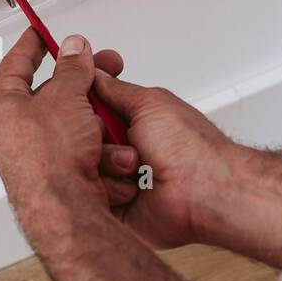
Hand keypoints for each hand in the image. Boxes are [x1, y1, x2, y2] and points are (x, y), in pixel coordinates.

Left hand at [0, 29, 123, 238]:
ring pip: (75, 123)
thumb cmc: (51, 160)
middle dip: (84, 88)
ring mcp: (37, 154)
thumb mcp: (67, 97)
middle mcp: (15, 131)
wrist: (66, 211)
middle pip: (54, 95)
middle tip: (101, 73)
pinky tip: (108, 155)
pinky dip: (100, 149)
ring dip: (97, 124)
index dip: (31, 45)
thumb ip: (73, 68)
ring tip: (106, 130)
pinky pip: (84, 149)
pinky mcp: (59, 174)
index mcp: (3, 106)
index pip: (15, 65)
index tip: (40, 33)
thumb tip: (74, 50)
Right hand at [91, 73, 242, 250]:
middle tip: (114, 135)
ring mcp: (119, 176)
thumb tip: (95, 75)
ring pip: (83, 166)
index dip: (82, 106)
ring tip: (134, 166)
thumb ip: (116, 90)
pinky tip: (131, 187)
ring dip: (107, 163)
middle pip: (82, 137)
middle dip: (95, 135)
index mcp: (133, 120)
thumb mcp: (149, 102)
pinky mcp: (116, 204)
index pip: (92, 109)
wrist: (203, 189)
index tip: (78, 101)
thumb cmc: (188, 146)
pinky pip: (91, 194)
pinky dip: (107, 189)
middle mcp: (124, 147)